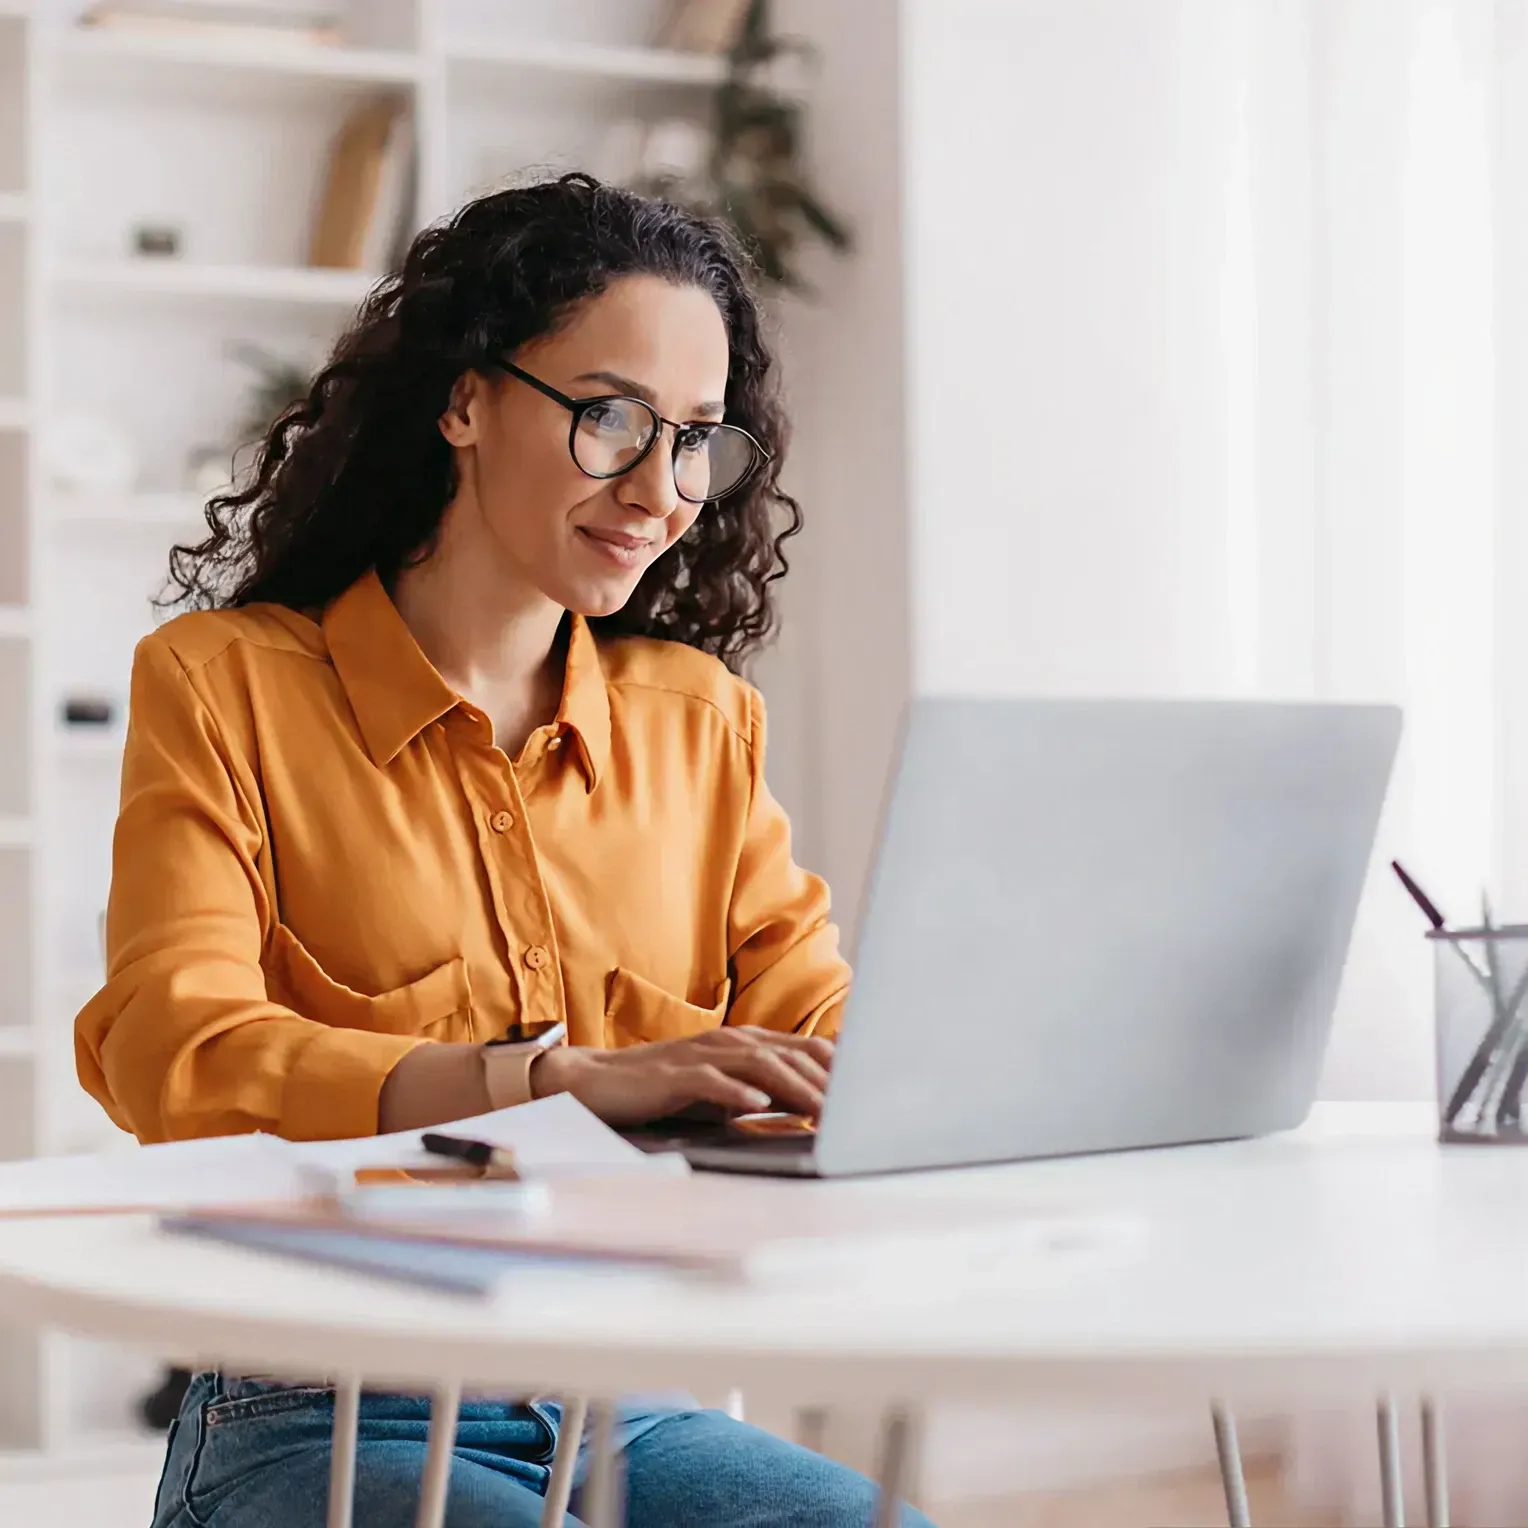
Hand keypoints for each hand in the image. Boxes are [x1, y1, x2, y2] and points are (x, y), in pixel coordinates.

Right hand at [528, 1027, 833, 1129]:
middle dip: (829, 1081)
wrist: (598, 1082)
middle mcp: (729, 1041)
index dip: (840, 1068)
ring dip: (795, 1087)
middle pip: (790, 1054)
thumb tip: (812, 1106)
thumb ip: (763, 1089)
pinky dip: (736, 1091)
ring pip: (759, 1064)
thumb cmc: (665, 1089)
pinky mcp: (674, 1074)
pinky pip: (710, 1081)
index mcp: (744, 1042)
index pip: (804, 1049)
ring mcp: (701, 1055)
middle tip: (861, 1106)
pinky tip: (757, 1103)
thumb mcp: (722, 1088)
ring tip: (824, 1109)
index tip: (873, 1088)